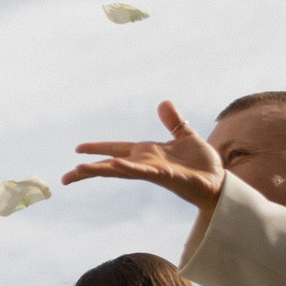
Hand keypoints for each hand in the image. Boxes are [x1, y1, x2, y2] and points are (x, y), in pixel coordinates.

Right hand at [65, 101, 228, 216]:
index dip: (97, 149)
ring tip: (79, 171)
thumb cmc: (202, 164)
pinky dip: (129, 168)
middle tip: (65, 178)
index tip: (77, 150)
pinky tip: (116, 165)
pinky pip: (144, 171)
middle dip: (88, 170)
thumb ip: (173, 122)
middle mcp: (144, 163)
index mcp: (146, 153)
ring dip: (100, 170)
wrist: (219, 181)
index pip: (115, 149)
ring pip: (121, 170)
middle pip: (110, 164)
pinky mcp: (166, 175)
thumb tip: (164, 103)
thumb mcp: (186, 135)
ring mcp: (153, 170)